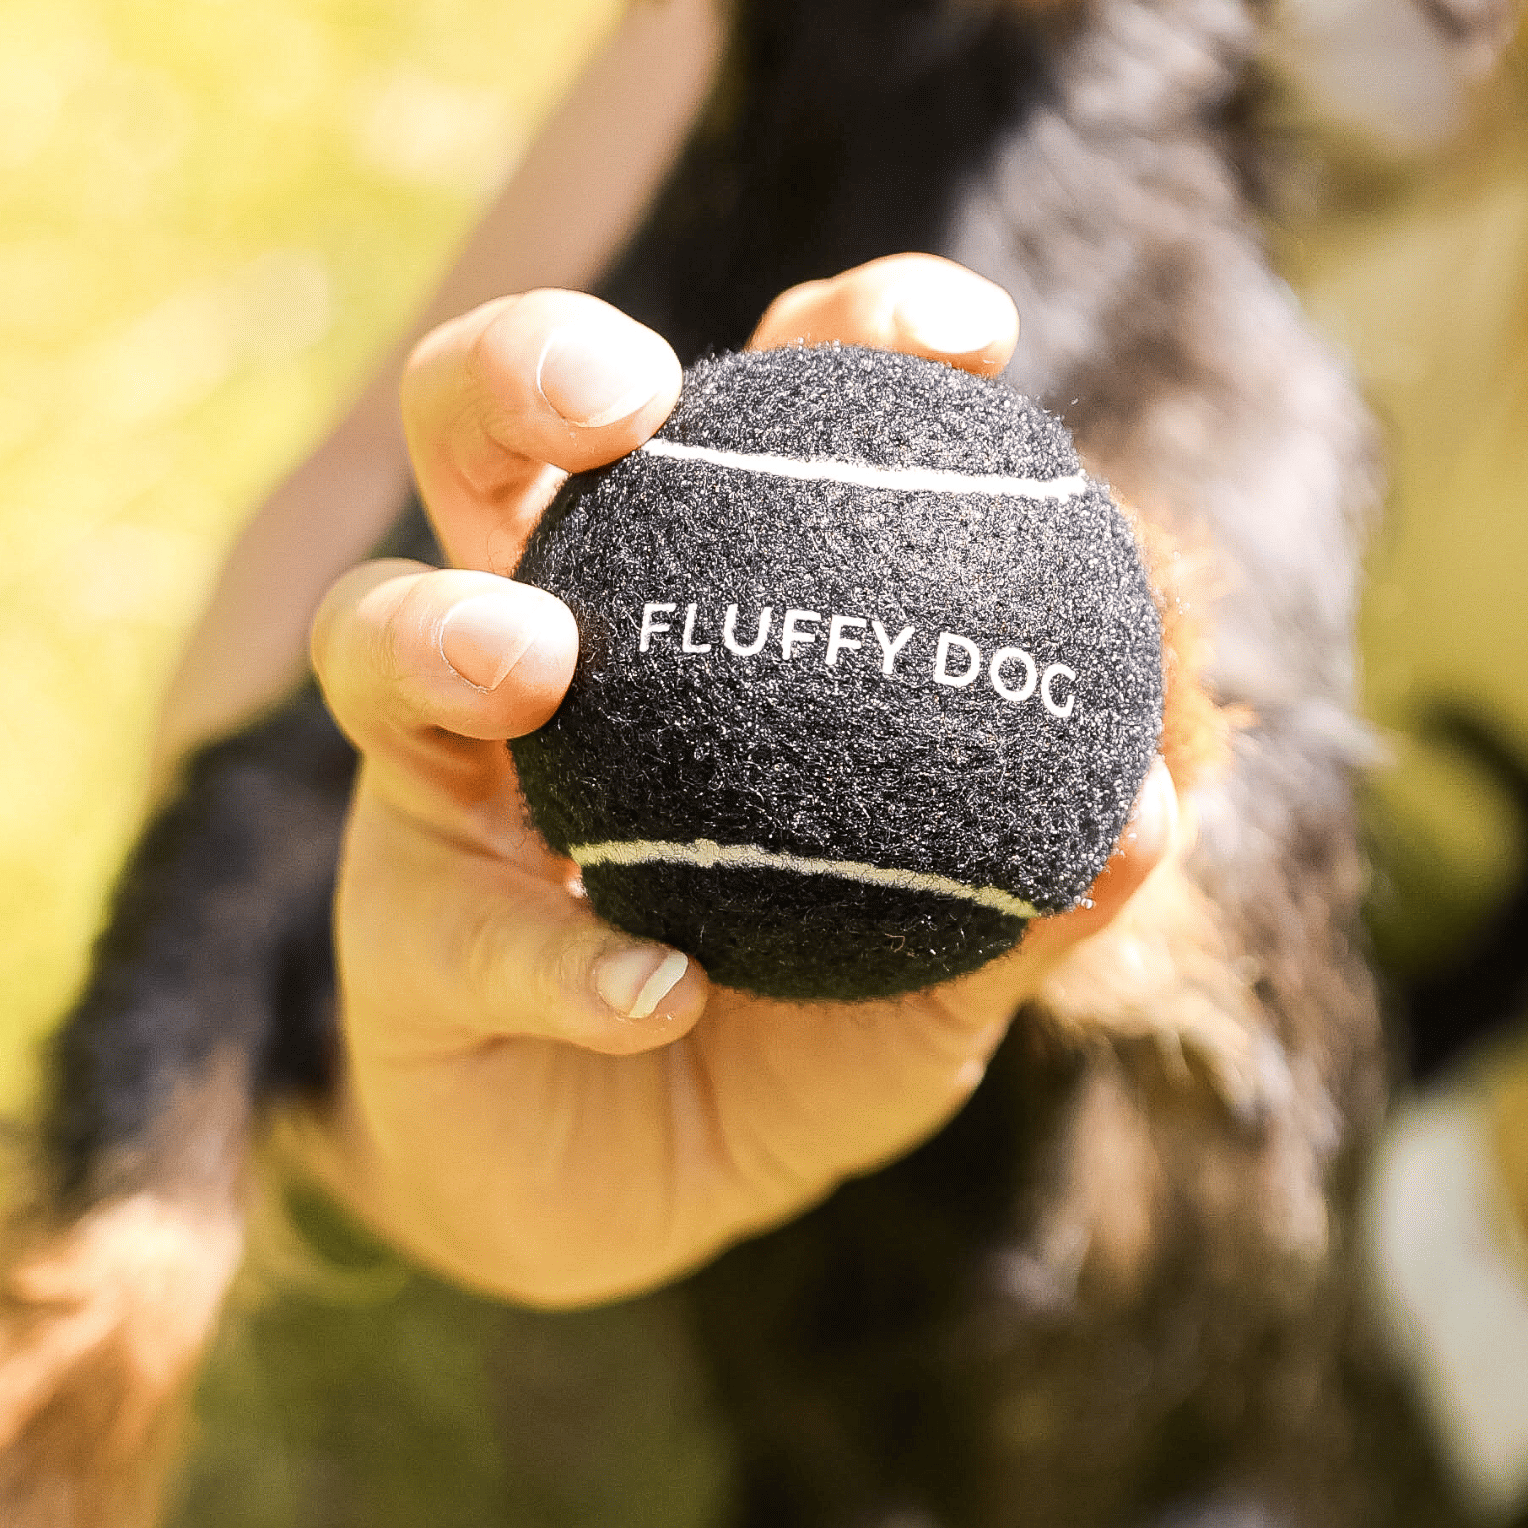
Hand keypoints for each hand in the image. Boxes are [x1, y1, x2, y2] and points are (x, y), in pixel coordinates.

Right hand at [300, 256, 1174, 1304]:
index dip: (849, 332)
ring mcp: (441, 774)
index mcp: (699, 588)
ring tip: (535, 656)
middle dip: (533, 365)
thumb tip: (1149, 813)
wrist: (643, 1195)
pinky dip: (561, 956)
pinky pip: (458, 927)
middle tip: (627, 397)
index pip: (760, 408)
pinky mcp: (396, 932)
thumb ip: (1039, 892)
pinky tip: (651, 989)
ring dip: (449, 625)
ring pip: (378, 631)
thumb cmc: (800, 1026)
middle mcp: (547, 634)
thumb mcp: (948, 967)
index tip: (963, 335)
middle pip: (484, 431)